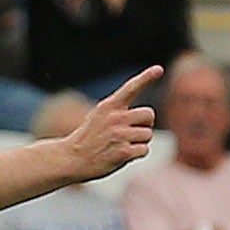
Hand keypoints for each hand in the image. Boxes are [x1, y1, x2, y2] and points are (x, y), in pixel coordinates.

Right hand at [66, 66, 160, 182]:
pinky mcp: (123, 152)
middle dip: (145, 124)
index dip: (146, 78)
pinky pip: (144, 150)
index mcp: (108, 106)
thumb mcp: (98, 118)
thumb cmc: (88, 139)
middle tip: (130, 132)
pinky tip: (120, 155)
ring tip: (120, 145)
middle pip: (148, 114)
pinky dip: (136, 154)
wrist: (70, 160)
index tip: (159, 69)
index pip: (130, 88)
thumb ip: (119, 112)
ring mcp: (119, 135)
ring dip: (139, 142)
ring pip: (148, 134)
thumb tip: (148, 115)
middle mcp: (115, 118)